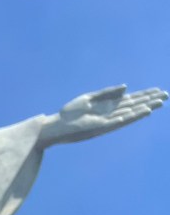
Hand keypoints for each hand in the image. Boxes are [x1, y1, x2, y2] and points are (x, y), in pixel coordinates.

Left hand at [40, 85, 165, 147]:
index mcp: (108, 106)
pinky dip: (132, 116)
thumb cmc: (70, 113)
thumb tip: (127, 87)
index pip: (131, 100)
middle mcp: (111, 114)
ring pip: (131, 113)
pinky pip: (120, 121)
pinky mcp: (101, 127)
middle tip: (166, 96)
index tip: (158, 91)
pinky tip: (143, 112)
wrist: (56, 126)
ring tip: (159, 103)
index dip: (145, 95)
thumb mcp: (90, 98)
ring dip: (145, 108)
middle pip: (135, 106)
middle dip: (150, 101)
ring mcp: (107, 121)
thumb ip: (108, 93)